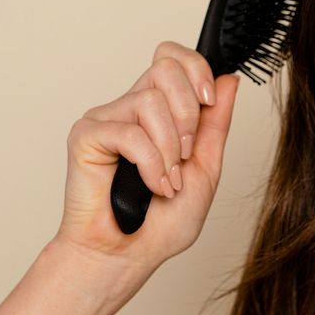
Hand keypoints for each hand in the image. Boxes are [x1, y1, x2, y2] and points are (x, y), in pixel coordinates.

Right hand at [52, 41, 238, 276]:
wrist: (130, 256)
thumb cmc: (163, 221)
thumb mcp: (206, 167)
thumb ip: (216, 123)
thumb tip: (228, 80)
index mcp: (160, 111)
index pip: (173, 58)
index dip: (195, 67)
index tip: (209, 101)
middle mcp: (131, 108)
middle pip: (164, 67)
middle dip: (188, 113)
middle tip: (186, 154)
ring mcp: (107, 119)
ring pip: (150, 100)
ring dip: (169, 147)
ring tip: (167, 180)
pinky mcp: (86, 136)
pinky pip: (129, 132)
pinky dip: (150, 163)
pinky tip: (151, 185)